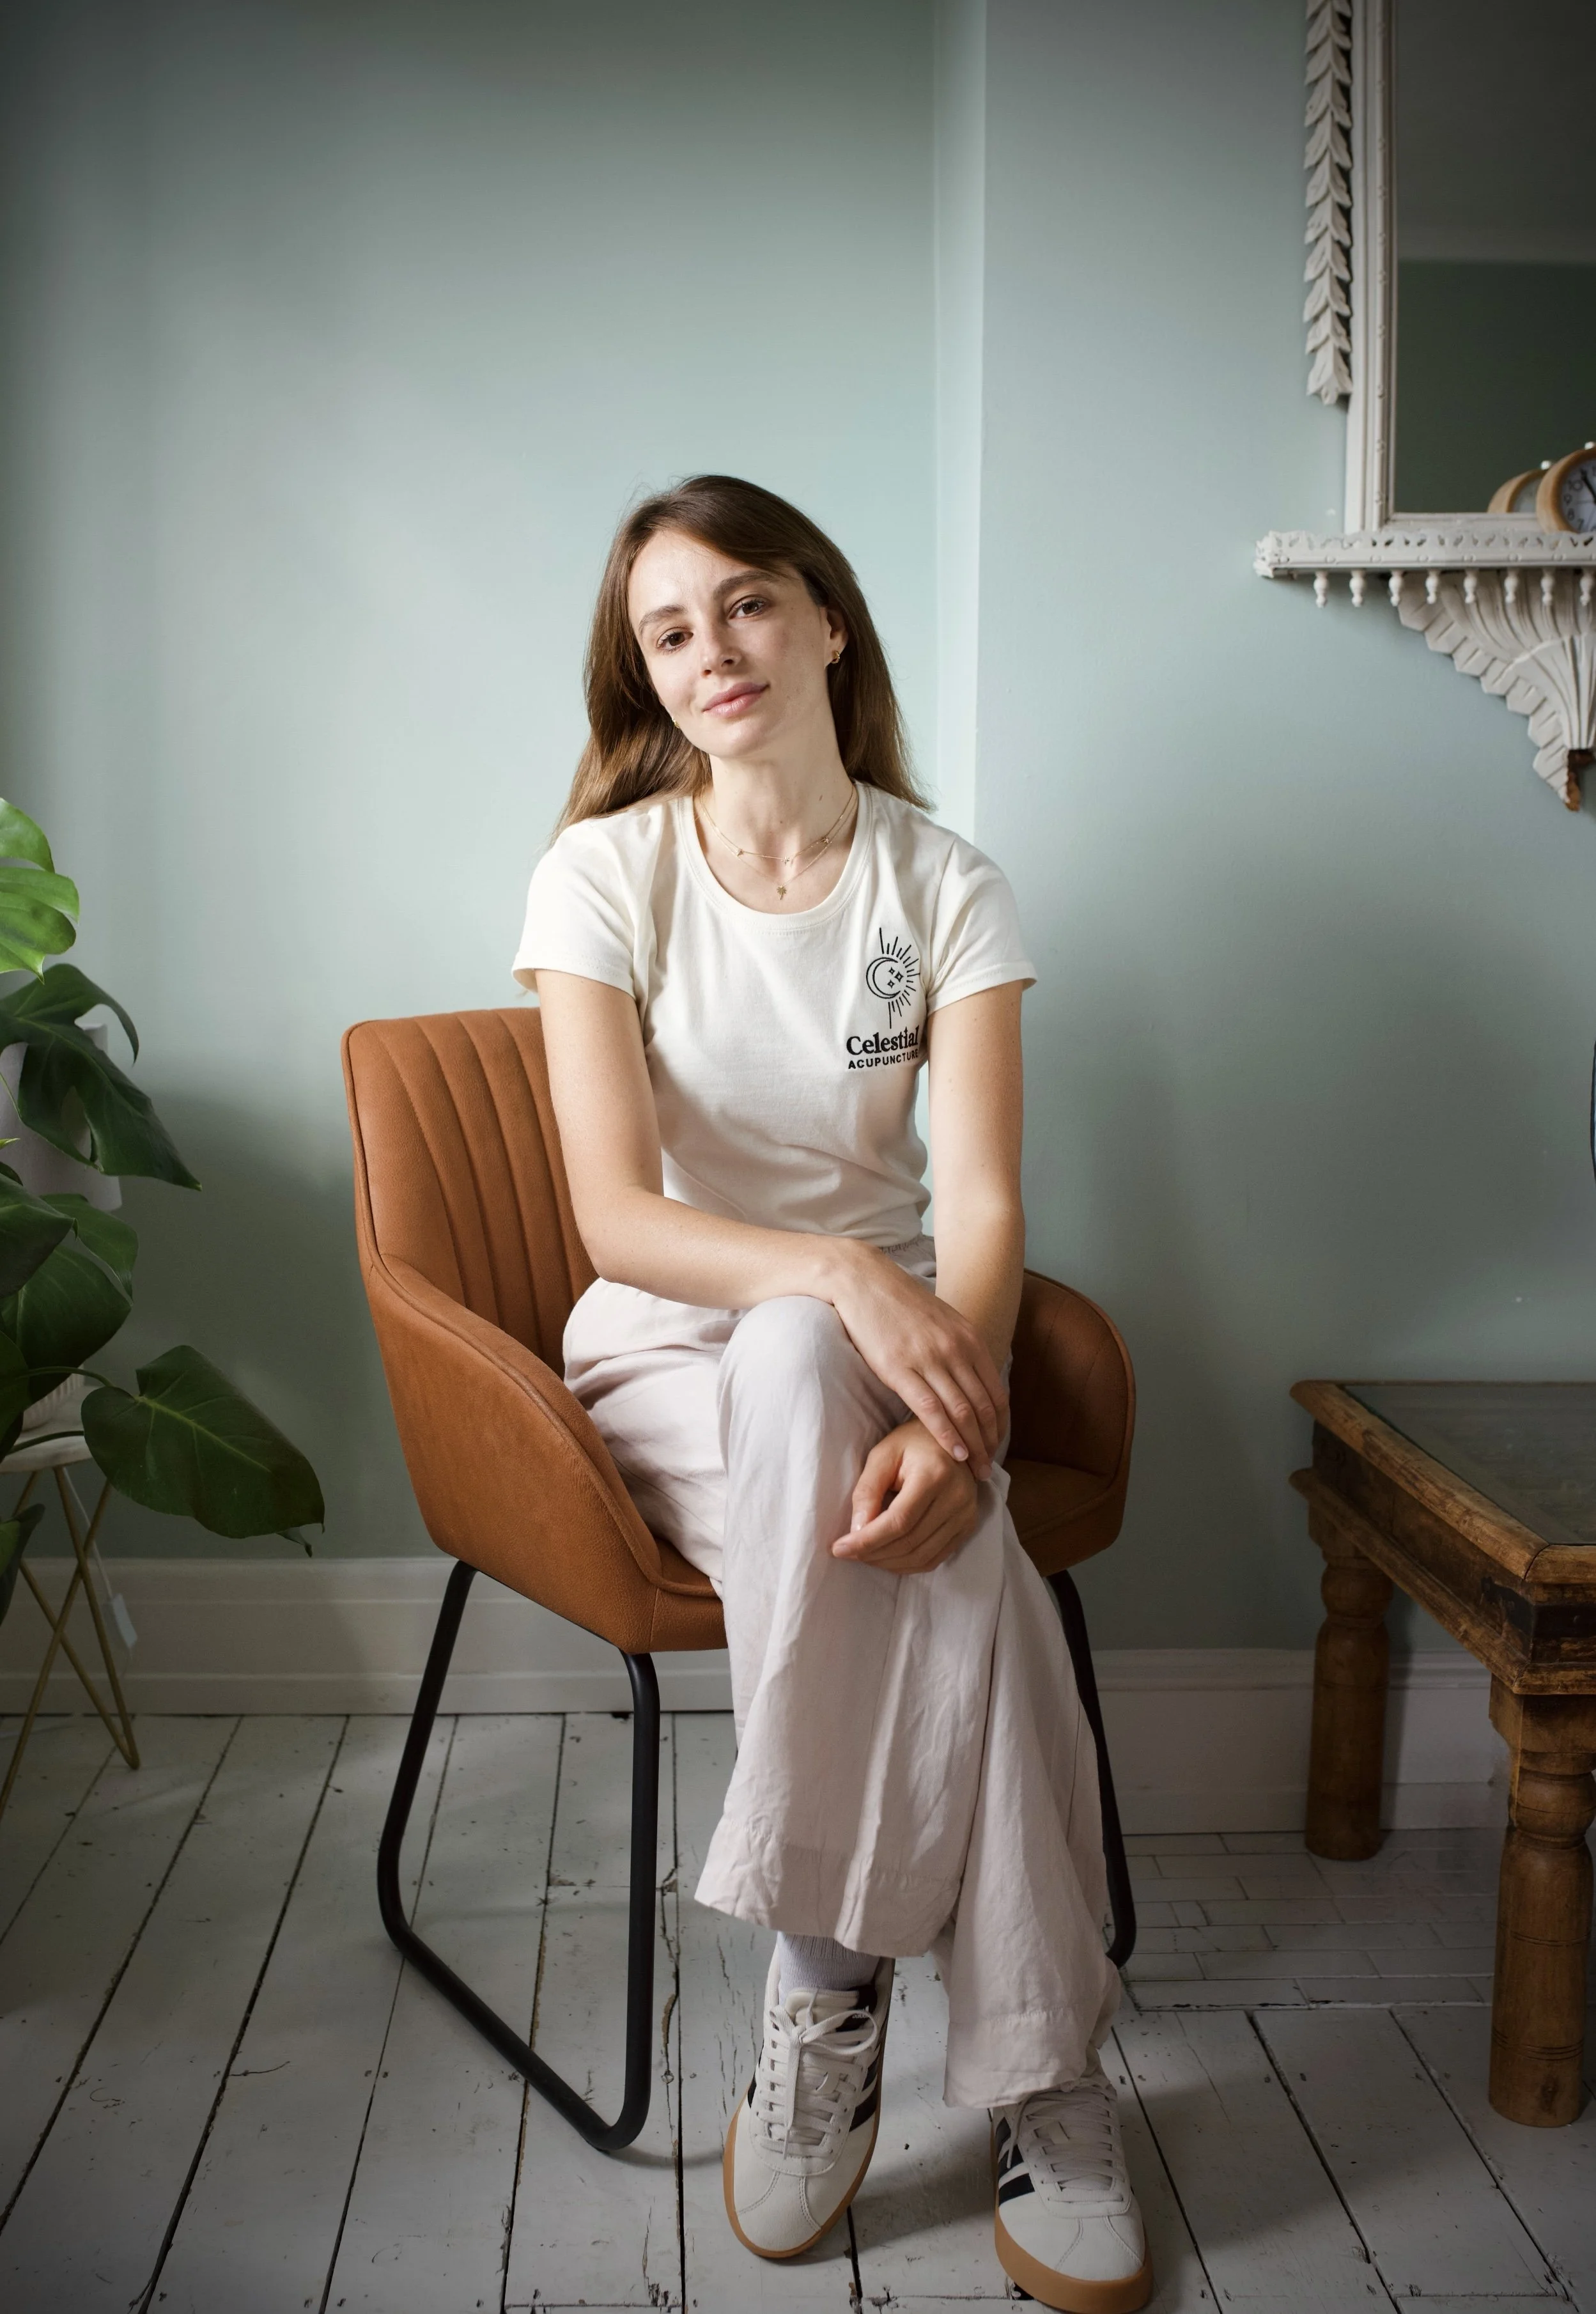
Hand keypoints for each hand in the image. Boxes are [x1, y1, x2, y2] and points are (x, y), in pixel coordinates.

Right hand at [828, 1247, 1006, 1477]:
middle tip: (989, 1469)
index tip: (997, 1445)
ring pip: (961, 1411)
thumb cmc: (900, 1303)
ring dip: (973, 1445)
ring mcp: (928, 1359)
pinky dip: (946, 1435)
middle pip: (983, 1407)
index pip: (996, 1392)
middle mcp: (955, 1350)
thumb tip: (971, 1378)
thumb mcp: (943, 1320)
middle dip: (990, 1442)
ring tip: (975, 1469)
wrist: (864, 1280)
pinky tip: (954, 1452)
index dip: (1000, 1424)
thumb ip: (960, 1348)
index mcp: (969, 1339)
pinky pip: (930, 1409)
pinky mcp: (899, 1368)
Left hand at [830, 1419, 980, 1573]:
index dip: (867, 1540)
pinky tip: (887, 1557)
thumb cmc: (911, 1443)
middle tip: (847, 1552)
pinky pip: (935, 1559)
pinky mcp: (968, 1526)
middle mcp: (956, 1498)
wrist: (953, 1438)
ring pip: (921, 1557)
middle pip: (909, 1542)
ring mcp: (966, 1515)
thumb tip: (856, 1531)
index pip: (899, 1521)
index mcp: (935, 1474)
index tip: (839, 1548)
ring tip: (864, 1555)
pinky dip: (907, 1565)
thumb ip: (867, 1491)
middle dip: (873, 1553)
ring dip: (888, 1563)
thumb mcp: (882, 1455)